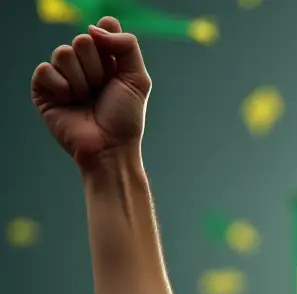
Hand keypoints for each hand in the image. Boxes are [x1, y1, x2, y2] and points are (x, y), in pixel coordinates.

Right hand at [31, 17, 151, 170]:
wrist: (109, 148)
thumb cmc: (125, 118)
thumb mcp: (138, 79)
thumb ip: (127, 45)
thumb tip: (95, 28)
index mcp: (105, 59)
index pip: (101, 29)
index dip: (108, 45)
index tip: (114, 68)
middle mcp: (83, 64)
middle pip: (82, 40)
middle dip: (97, 69)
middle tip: (101, 90)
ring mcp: (62, 75)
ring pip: (63, 53)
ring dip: (81, 81)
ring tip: (86, 99)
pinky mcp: (44, 88)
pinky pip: (45, 69)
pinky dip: (62, 88)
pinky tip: (70, 102)